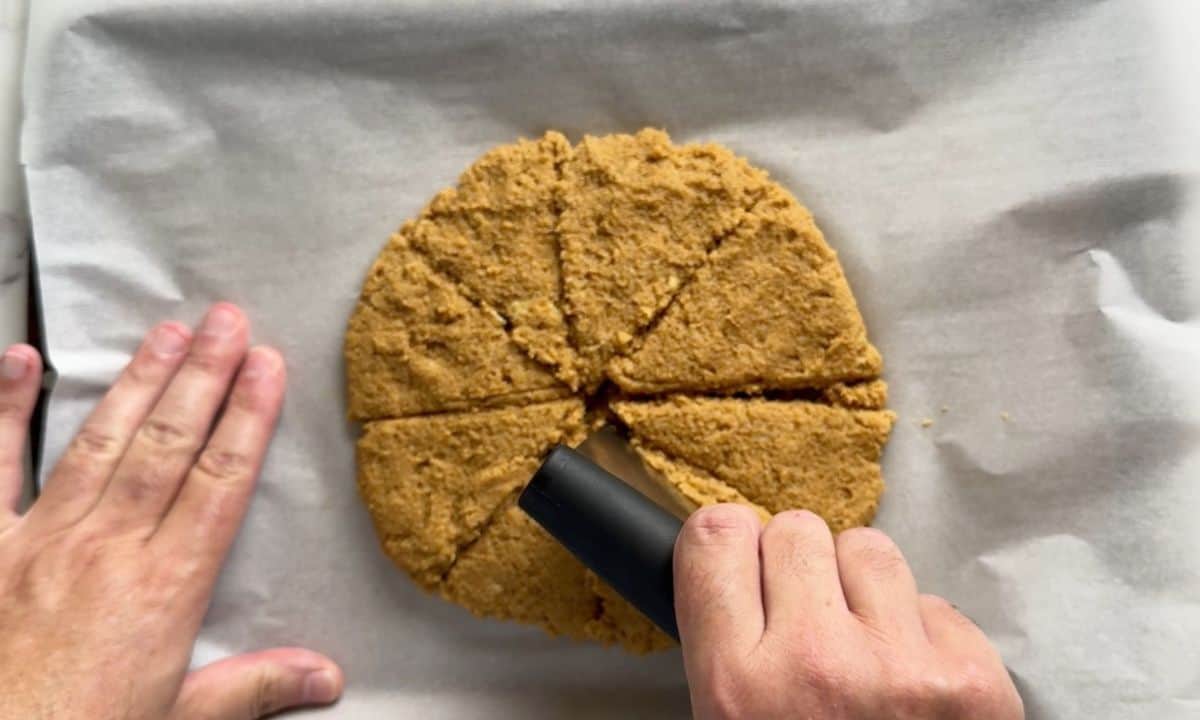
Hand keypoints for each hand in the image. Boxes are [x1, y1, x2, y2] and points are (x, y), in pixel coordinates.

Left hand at [0, 304, 342, 719]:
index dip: (248, 417)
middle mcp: (107, 549)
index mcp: (164, 588)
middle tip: (226, 320)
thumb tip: (329, 675)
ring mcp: (39, 540)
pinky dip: (3, 409)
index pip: (220, 482)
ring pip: (99, 442)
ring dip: (138, 382)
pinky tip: (20, 361)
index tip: (267, 367)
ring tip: (167, 332)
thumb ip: (253, 687)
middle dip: (203, 377)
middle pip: (168, 446)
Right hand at [675, 506, 1022, 718]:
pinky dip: (921, 635)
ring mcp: (901, 668)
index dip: (727, 548)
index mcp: (736, 689)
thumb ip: (725, 654)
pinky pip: (934, 602)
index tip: (739, 567)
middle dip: (797, 569)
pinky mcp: (975, 681)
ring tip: (864, 651)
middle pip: (795, 530)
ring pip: (868, 548)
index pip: (715, 537)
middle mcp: (815, 664)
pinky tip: (914, 688)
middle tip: (806, 621)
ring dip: (862, 589)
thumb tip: (734, 572)